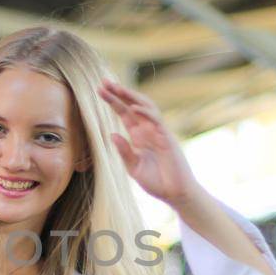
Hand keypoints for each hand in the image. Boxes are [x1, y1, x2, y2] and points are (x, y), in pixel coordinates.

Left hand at [97, 77, 198, 206]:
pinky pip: (156, 121)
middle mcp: (147, 130)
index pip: (124, 112)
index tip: (100, 89)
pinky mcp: (166, 138)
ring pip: (146, 107)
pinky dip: (145, 113)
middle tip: (103, 81)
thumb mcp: (133, 167)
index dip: (113, 100)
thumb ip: (124, 151)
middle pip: (132, 105)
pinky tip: (133, 108)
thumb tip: (111, 134)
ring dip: (131, 97)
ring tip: (117, 88)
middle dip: (119, 92)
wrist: (175, 193)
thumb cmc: (156, 181)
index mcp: (138, 135)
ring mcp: (158, 132)